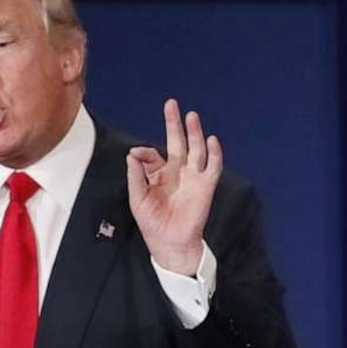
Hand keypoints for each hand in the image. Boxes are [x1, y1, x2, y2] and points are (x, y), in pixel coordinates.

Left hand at [126, 97, 222, 275]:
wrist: (170, 243)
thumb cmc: (153, 223)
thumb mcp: (137, 198)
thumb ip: (136, 175)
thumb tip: (132, 153)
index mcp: (159, 174)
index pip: (153, 153)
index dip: (144, 152)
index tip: (137, 155)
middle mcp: (177, 172)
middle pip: (178, 142)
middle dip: (174, 123)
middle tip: (172, 104)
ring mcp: (192, 177)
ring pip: (196, 149)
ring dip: (194, 133)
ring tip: (191, 116)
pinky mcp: (206, 187)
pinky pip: (213, 167)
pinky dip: (214, 154)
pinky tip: (211, 140)